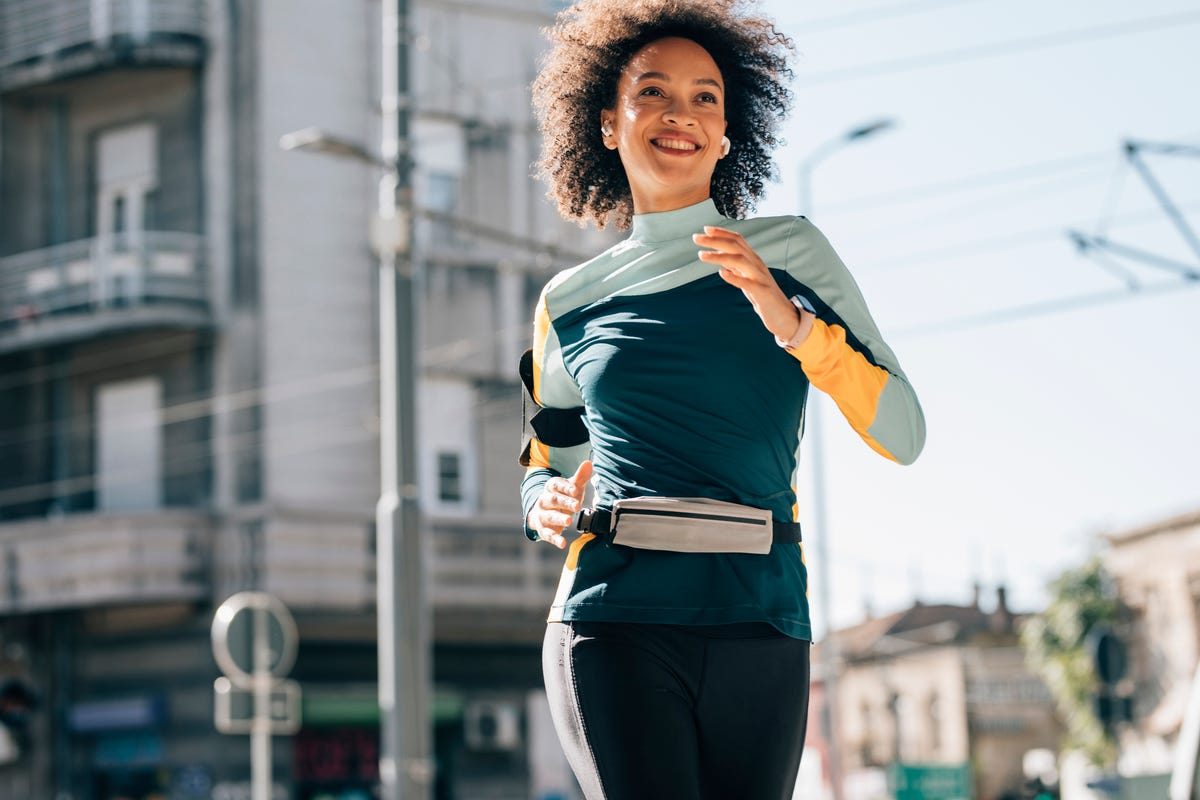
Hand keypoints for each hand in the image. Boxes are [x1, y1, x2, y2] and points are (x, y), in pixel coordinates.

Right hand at [528, 460, 592, 548]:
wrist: (543, 514)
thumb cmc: (562, 499)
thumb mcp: (571, 488)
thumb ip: (580, 478)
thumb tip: (589, 463)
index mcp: (550, 488)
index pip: (556, 485)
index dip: (566, 487)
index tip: (576, 490)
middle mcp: (543, 501)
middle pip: (553, 500)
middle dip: (565, 503)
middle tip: (577, 506)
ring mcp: (542, 515)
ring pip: (549, 516)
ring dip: (559, 519)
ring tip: (569, 521)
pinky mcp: (543, 529)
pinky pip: (547, 534)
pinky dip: (555, 539)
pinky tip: (562, 543)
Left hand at [694, 226, 810, 343]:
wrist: (784, 316)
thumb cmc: (763, 296)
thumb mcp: (747, 278)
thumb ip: (736, 268)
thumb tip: (721, 259)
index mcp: (753, 260)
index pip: (738, 240)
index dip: (722, 233)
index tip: (705, 229)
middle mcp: (757, 265)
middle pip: (736, 246)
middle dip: (715, 240)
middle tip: (696, 238)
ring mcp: (760, 278)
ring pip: (740, 260)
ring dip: (720, 256)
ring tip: (702, 255)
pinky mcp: (763, 293)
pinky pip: (748, 283)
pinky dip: (735, 277)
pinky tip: (722, 273)